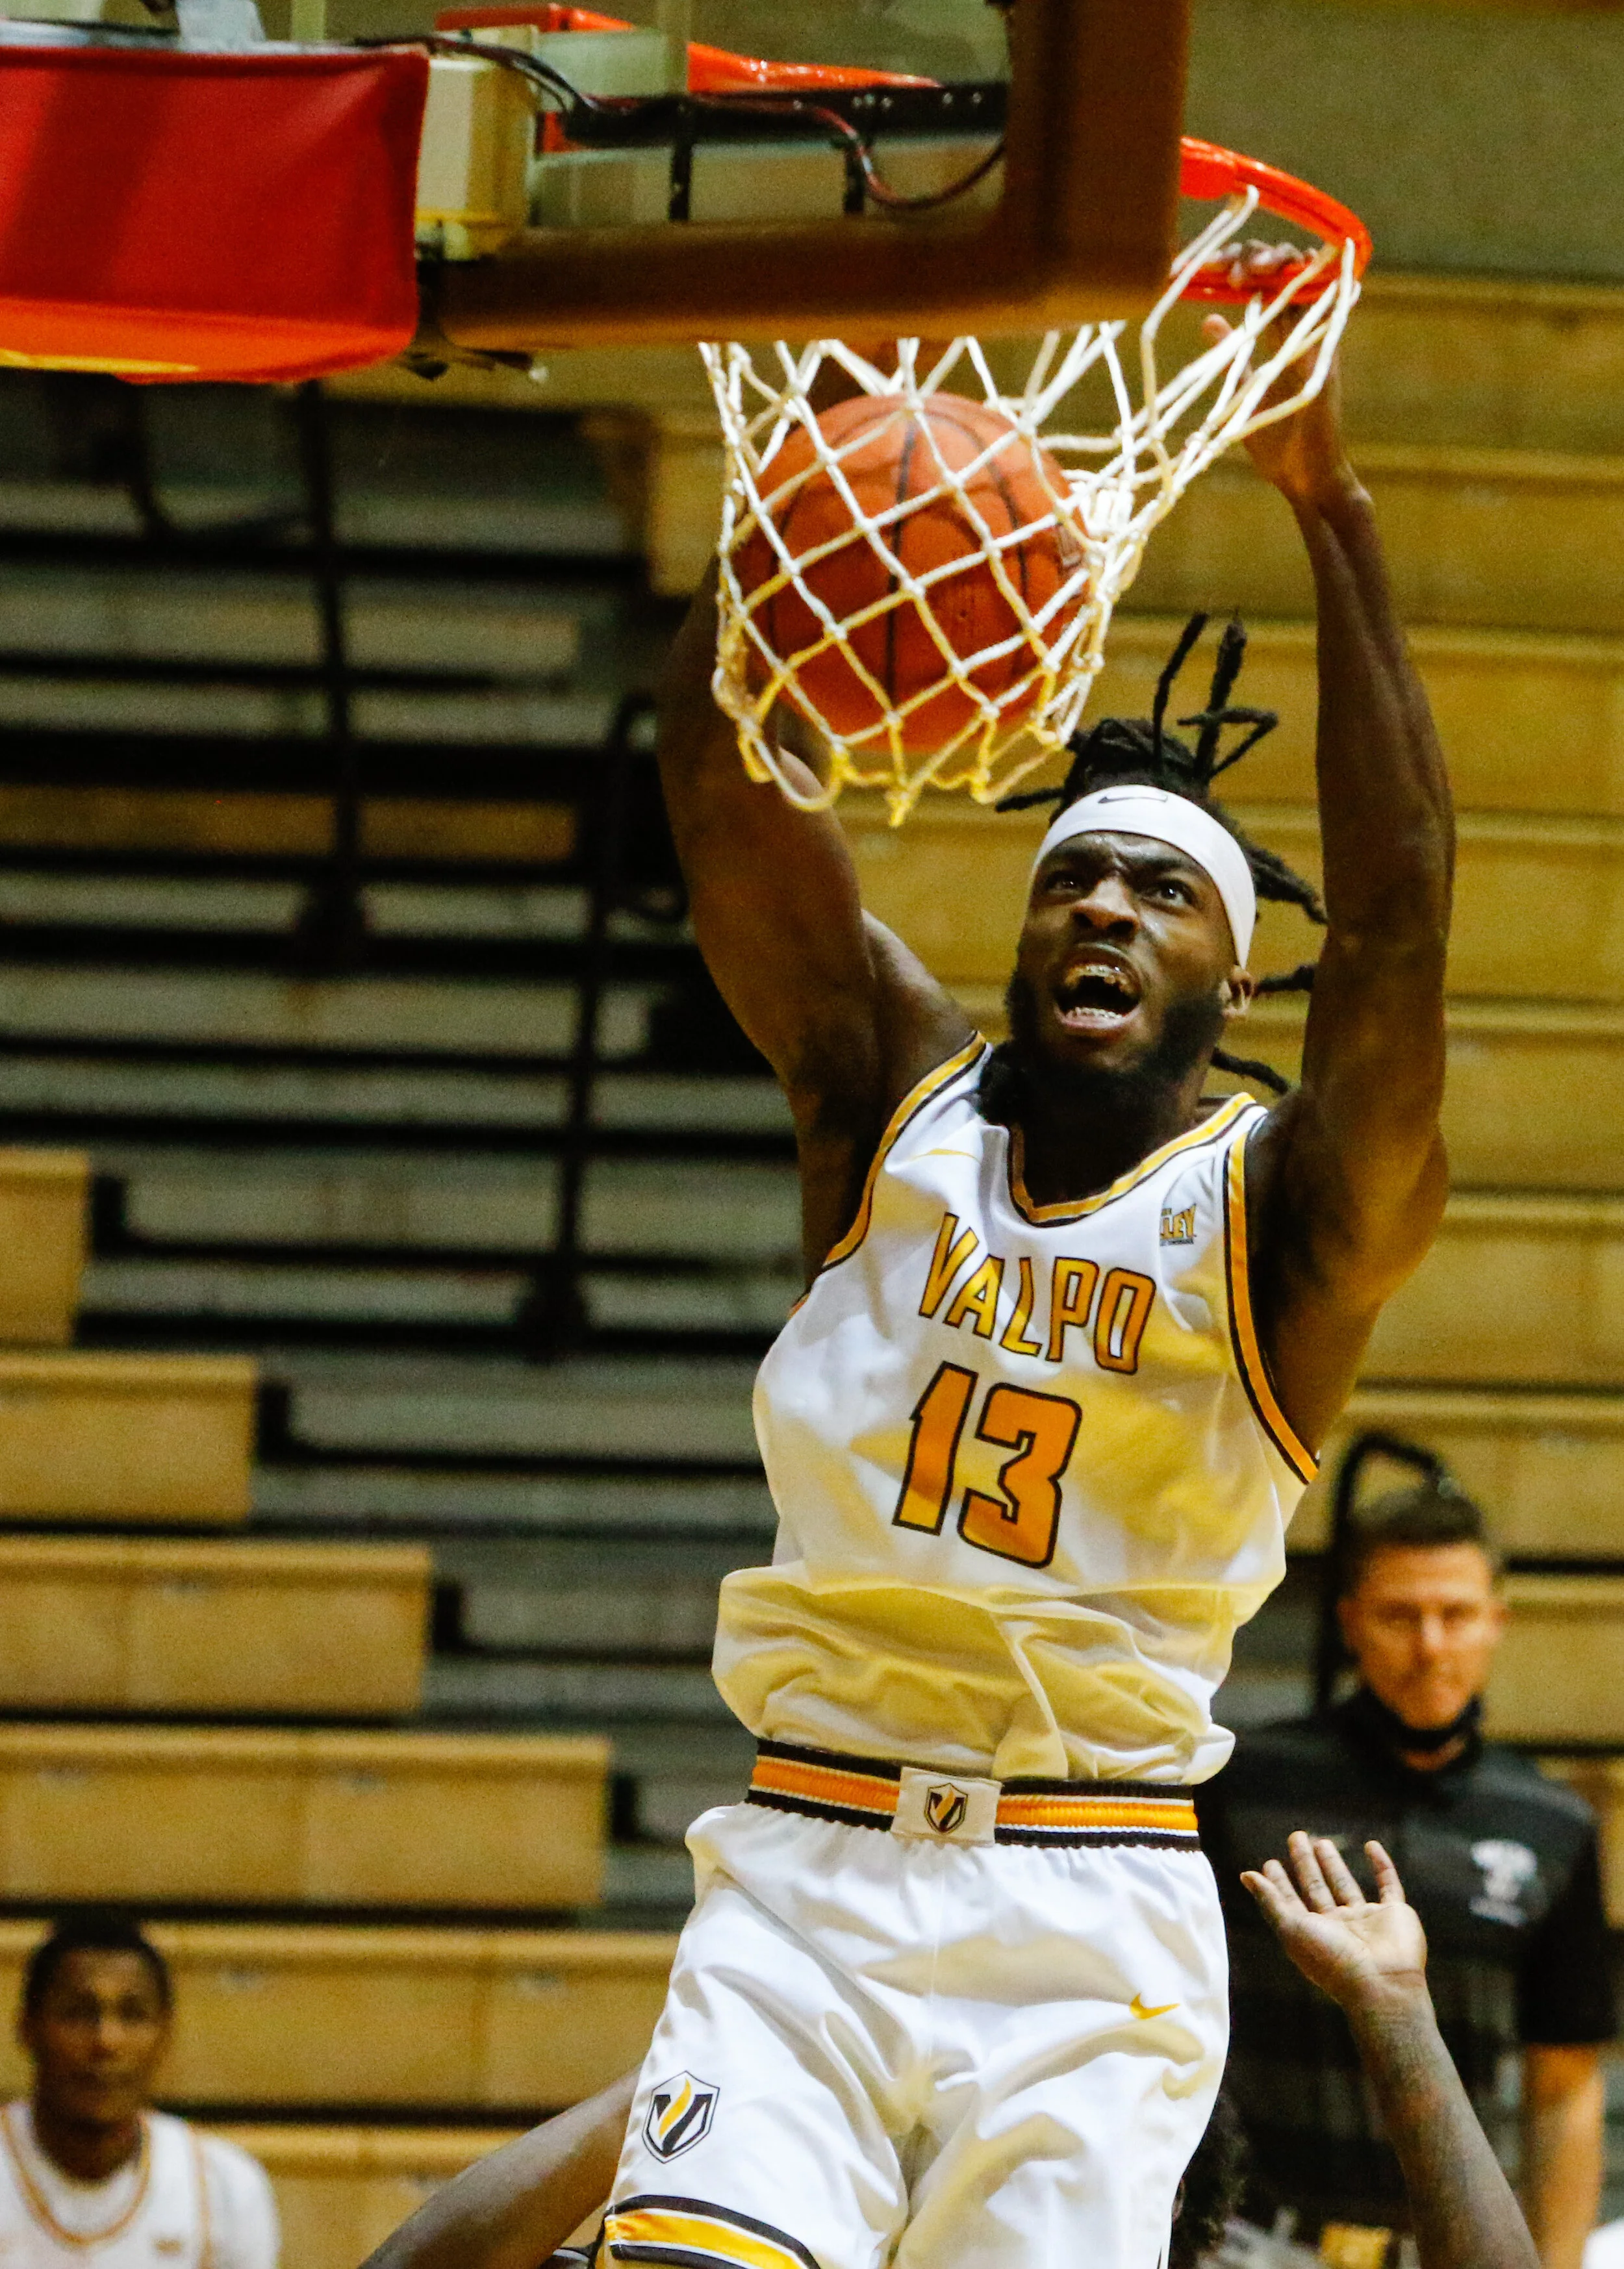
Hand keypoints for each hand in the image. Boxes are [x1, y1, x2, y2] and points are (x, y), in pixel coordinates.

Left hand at [1202, 251, 1358, 511]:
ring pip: (1309, 279)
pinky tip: (1306, 262)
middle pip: (1285, 272)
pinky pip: (1334, 307)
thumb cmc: (1275, 443)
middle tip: (1229, 267)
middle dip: (1257, 255)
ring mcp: (1318, 340)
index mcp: (1277, 338)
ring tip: (1253, 266)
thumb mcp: (1244, 390)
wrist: (1302, 477)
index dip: (1241, 265)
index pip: (1263, 284)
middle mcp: (1301, 332)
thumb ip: (1231, 356)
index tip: (1213, 267)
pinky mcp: (1328, 355)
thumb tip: (1209, 319)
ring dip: (1281, 261)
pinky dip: (1325, 280)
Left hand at [1242, 1832, 1427, 2012]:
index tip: (1271, 1863)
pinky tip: (1371, 1845)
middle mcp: (1338, 1928)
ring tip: (1322, 1842)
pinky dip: (1382, 1865)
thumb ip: (1270, 1901)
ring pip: (1346, 1886)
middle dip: (1305, 1864)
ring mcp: (1366, 1921)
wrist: (1382, 1984)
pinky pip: (1389, 1884)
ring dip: (1334, 1864)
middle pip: (1317, 1889)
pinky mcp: (1395, 1914)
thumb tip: (1245, 1875)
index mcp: (1313, 1934)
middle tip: (1296, 1836)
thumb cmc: (1332, 1961)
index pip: (1291, 1902)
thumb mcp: (1292, 1928)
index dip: (1280, 1883)